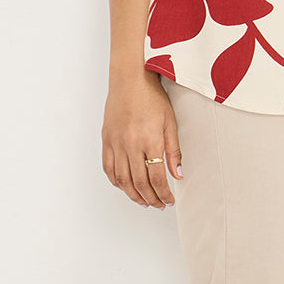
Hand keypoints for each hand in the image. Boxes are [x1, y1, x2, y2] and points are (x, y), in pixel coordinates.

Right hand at [101, 70, 181, 208]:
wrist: (130, 79)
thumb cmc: (151, 96)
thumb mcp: (169, 121)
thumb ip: (173, 150)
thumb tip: (178, 174)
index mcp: (149, 139)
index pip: (157, 177)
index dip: (164, 193)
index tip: (170, 200)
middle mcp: (131, 144)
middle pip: (139, 183)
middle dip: (151, 198)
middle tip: (159, 204)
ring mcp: (116, 143)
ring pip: (122, 180)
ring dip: (134, 195)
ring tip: (144, 201)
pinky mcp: (106, 140)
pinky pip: (109, 169)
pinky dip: (117, 182)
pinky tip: (126, 186)